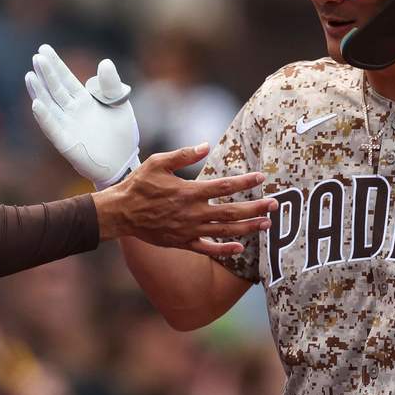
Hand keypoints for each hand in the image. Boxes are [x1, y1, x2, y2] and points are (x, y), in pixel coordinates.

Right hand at [26, 44, 138, 187]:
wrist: (124, 162)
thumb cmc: (121, 133)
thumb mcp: (119, 103)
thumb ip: (111, 85)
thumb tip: (104, 62)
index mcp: (84, 100)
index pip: (66, 79)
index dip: (55, 65)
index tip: (44, 49)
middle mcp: (71, 111)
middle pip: (55, 89)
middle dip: (46, 73)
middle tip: (37, 57)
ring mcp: (67, 127)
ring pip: (49, 106)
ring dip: (39, 91)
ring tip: (30, 75)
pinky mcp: (66, 144)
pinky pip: (53, 129)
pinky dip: (45, 117)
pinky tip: (37, 104)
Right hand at [93, 144, 273, 256]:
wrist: (120, 213)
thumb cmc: (139, 185)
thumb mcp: (158, 163)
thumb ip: (183, 155)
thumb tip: (206, 145)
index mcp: (189, 192)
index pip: (224, 186)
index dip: (244, 181)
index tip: (261, 177)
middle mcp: (193, 212)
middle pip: (231, 211)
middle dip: (255, 208)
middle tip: (274, 205)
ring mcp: (189, 230)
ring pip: (225, 231)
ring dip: (248, 228)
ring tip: (266, 225)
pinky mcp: (182, 242)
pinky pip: (208, 248)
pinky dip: (224, 249)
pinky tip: (240, 247)